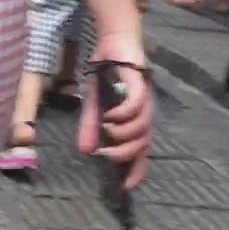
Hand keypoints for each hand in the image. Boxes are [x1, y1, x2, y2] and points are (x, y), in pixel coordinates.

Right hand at [78, 59, 154, 193]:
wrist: (112, 43)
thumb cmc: (108, 74)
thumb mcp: (94, 105)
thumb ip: (90, 128)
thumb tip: (84, 152)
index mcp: (134, 122)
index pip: (141, 152)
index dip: (136, 170)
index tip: (125, 187)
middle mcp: (143, 114)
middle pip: (143, 143)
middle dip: (126, 153)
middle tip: (107, 155)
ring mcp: (144, 99)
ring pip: (143, 126)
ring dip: (125, 133)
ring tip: (108, 130)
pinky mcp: (140, 83)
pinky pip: (137, 104)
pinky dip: (125, 113)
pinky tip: (111, 116)